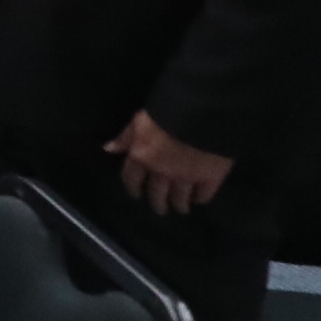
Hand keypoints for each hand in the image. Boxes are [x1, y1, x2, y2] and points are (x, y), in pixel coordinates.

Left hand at [107, 111, 232, 215]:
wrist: (202, 111)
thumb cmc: (167, 110)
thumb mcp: (140, 120)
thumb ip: (126, 137)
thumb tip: (109, 149)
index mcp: (142, 156)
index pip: (132, 179)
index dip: (133, 188)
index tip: (136, 194)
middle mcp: (162, 171)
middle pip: (157, 194)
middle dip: (158, 203)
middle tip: (160, 209)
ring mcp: (186, 176)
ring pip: (180, 198)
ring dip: (179, 205)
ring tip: (181, 209)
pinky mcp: (210, 178)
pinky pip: (204, 194)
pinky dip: (201, 198)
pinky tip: (199, 200)